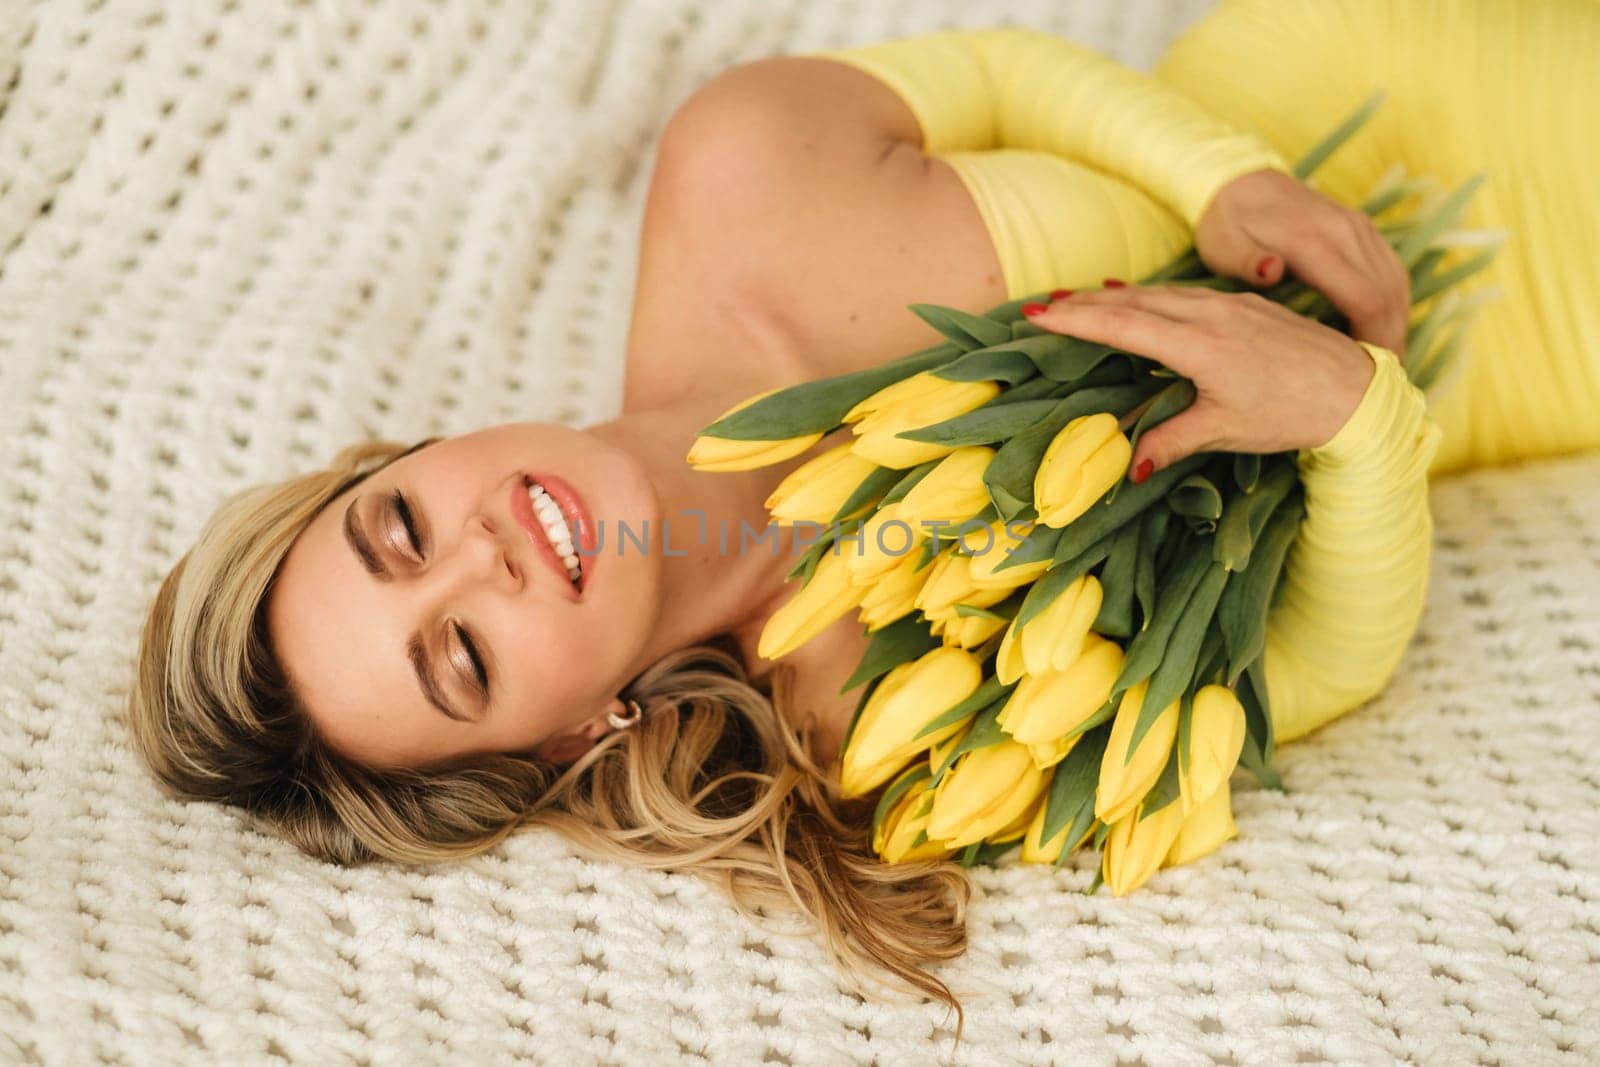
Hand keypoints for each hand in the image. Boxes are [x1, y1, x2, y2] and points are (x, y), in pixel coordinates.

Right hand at [1023, 286, 1374, 474]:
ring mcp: (1230, 305)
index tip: (1039, 314)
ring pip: (1161, 293)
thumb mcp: (1226, 432)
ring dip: (1117, 296)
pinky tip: (1143, 297)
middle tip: (1045, 302)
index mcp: (1199, 346)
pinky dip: (1154, 295)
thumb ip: (1172, 441)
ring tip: (1082, 297)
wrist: (1357, 389)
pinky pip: (1187, 292)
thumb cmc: (1291, 414)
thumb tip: (1129, 467)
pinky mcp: (1247, 304)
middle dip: (1086, 302)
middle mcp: (1210, 315)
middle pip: (1134, 302)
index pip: (1123, 326)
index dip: (1077, 320)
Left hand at [1196, 168, 1410, 359]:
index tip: (1367, 379)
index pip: (1365, 300)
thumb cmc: (1226, 225)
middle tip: (1384, 384)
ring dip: (1398, 324)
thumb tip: (1272, 271)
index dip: (1373, 342)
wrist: (1240, 180)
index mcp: (1313, 241)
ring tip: (1386, 365)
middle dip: (1391, 341)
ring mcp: (1359, 226)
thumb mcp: (1223, 247)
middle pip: (1389, 296)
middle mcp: (1346, 230)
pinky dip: (1394, 304)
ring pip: (1397, 283)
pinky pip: (1391, 270)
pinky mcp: (1363, 227)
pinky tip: (1383, 331)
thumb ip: (1247, 262)